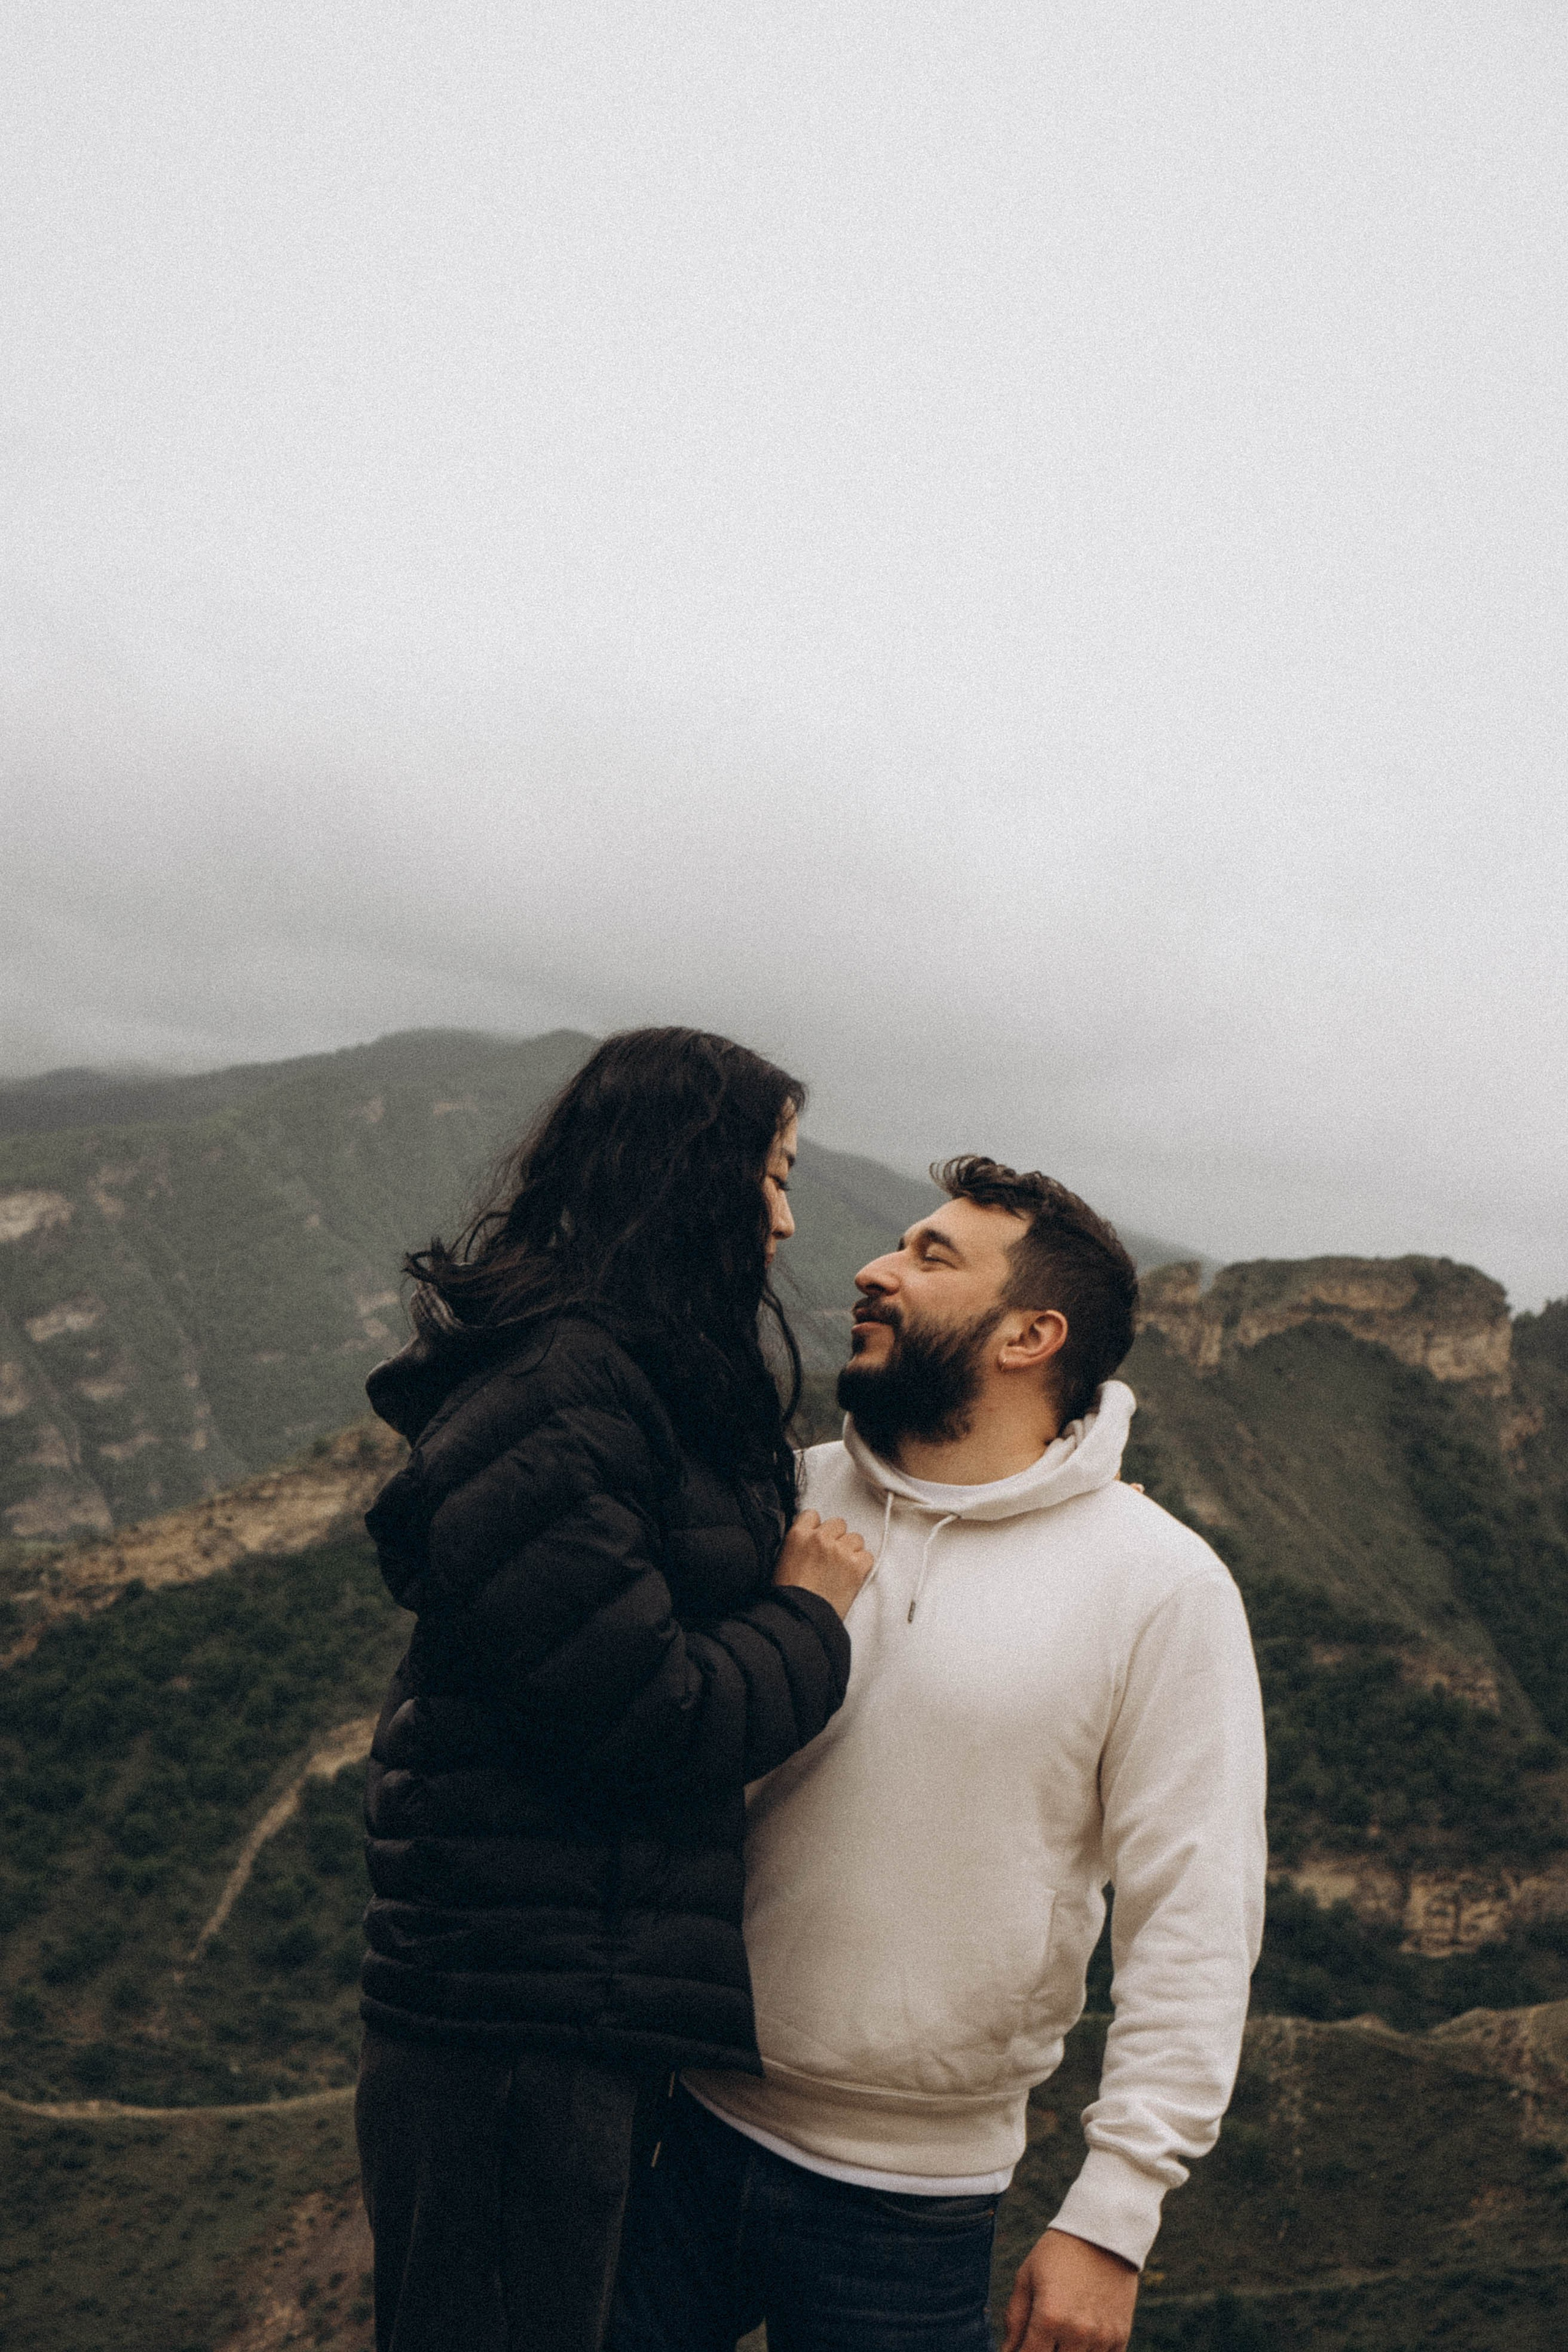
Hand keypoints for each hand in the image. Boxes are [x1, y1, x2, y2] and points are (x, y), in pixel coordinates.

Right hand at [773, 1509, 872, 1618]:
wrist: (800, 1617)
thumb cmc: (788, 1597)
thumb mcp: (781, 1562)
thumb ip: (798, 1544)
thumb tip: (809, 1541)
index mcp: (798, 1535)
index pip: (813, 1515)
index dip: (817, 1529)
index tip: (818, 1541)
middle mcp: (820, 1538)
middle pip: (838, 1524)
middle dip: (836, 1538)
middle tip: (831, 1558)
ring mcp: (839, 1550)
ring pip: (856, 1538)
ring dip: (851, 1551)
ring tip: (841, 1570)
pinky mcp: (855, 1566)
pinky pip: (867, 1556)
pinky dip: (862, 1566)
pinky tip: (851, 1577)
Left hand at [1001, 2228, 1138, 2351]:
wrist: (1103, 2232)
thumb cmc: (1058, 2252)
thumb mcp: (1027, 2277)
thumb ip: (1014, 2319)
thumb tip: (1007, 2351)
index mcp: (1049, 2317)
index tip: (1022, 2345)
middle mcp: (1077, 2332)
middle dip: (1044, 2350)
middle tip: (1043, 2335)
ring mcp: (1101, 2337)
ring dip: (1067, 2351)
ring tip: (1062, 2332)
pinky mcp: (1120, 2336)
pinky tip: (1082, 2336)